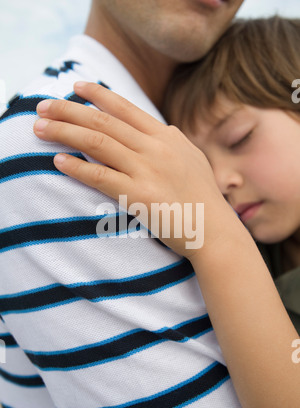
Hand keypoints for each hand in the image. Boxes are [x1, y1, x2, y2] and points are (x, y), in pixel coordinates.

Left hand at [33, 82, 226, 259]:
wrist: (214, 231)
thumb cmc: (202, 198)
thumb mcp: (192, 159)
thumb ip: (174, 141)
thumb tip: (162, 127)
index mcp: (166, 137)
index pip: (126, 109)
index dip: (98, 95)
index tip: (76, 86)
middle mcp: (155, 148)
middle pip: (104, 121)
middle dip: (69, 110)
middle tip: (43, 105)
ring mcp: (147, 170)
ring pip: (97, 143)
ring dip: (64, 132)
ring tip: (39, 128)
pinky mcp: (139, 196)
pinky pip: (100, 176)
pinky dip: (77, 167)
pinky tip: (58, 161)